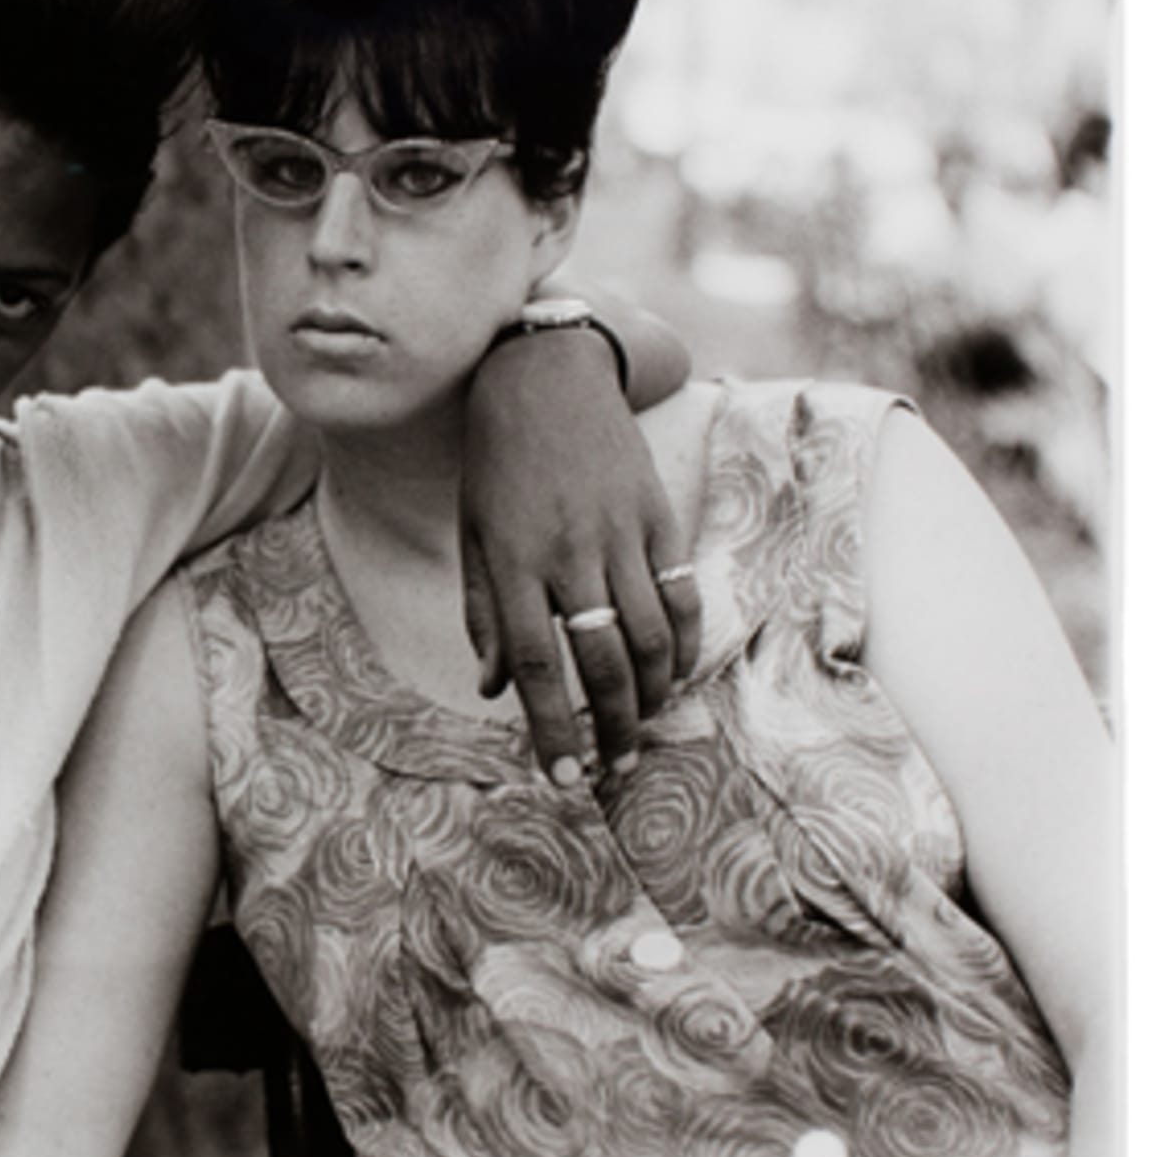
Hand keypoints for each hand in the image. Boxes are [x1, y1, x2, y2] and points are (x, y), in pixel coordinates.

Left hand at [461, 329, 700, 779]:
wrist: (544, 379)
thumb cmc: (496, 466)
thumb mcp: (472, 537)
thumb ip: (484, 615)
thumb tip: (492, 691)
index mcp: (514, 561)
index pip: (535, 664)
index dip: (550, 727)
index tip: (561, 777)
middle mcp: (570, 553)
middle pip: (600, 661)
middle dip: (610, 728)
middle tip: (614, 769)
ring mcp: (620, 534)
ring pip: (649, 636)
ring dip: (650, 695)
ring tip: (641, 729)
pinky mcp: (657, 515)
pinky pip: (680, 593)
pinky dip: (684, 643)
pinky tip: (673, 675)